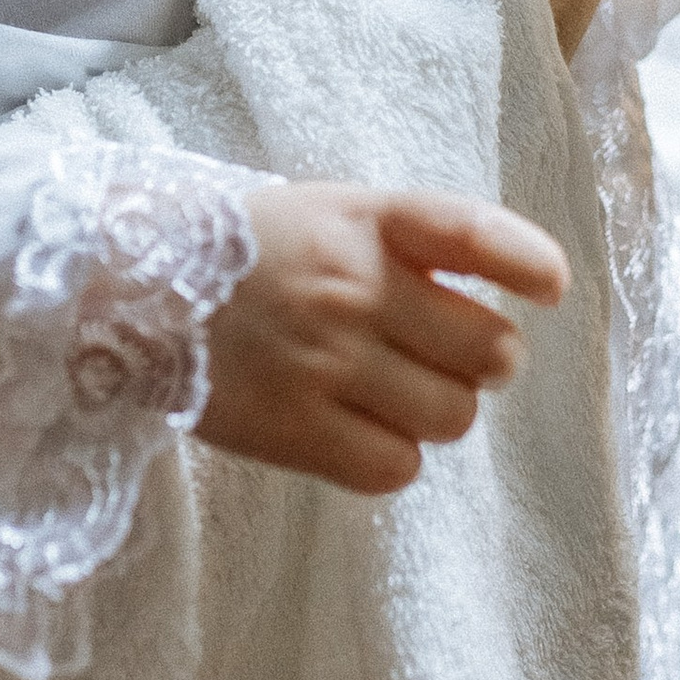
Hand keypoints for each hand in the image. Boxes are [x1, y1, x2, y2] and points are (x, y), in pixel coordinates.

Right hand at [198, 183, 567, 492]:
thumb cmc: (250, 251)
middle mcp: (352, 286)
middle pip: (488, 351)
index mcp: (366, 220)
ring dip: (438, 411)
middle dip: (484, 360)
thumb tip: (499, 304)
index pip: (473, 233)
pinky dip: (390, 456)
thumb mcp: (329, 213)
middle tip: (451, 358)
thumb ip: (408, 248)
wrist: (129, 288)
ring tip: (393, 393)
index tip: (549, 287)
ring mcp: (323, 360)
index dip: (526, 263)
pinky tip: (359, 429)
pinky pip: (394, 466)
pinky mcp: (293, 428)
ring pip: (452, 416)